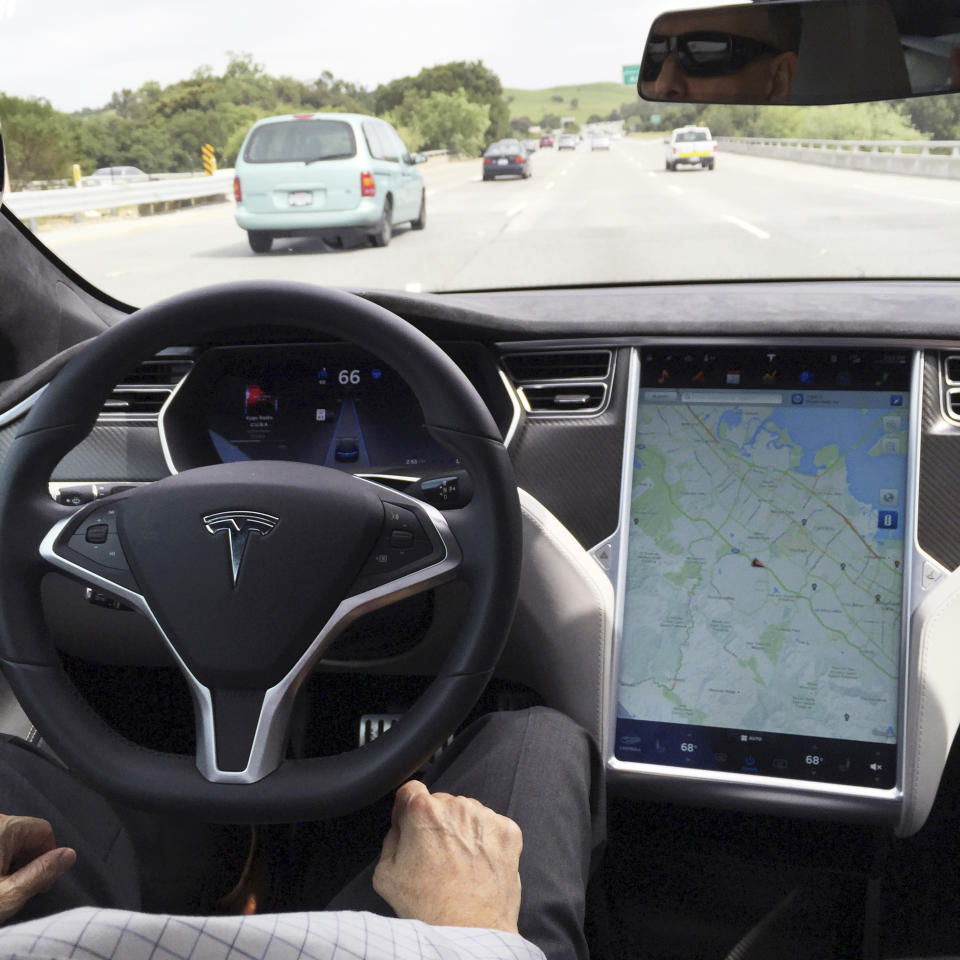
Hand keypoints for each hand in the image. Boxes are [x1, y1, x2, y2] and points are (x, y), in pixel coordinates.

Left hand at [0, 814, 75, 923]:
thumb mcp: (9, 895)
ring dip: (13, 863)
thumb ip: (42, 872)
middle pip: (26, 836)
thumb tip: (70, 854)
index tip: (42, 882)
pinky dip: (0, 861)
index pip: (43, 830)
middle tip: (23, 889)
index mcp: (3, 827)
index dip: (49, 856)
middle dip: (31, 861)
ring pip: (10, 841)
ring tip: (6, 888)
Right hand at [373, 781, 522, 933]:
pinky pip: (492, 827)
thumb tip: (400, 825)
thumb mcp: (385, 873)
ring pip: (468, 813)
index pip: (411, 790)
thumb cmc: (428, 907)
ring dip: (463, 830)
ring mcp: (485, 817)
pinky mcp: (508, 832)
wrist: (469, 931)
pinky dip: (486, 842)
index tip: (410, 825)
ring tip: (459, 864)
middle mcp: (457, 806)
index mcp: (423, 811)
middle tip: (435, 855)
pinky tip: (478, 865)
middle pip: (441, 803)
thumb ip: (391, 838)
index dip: (406, 809)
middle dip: (436, 822)